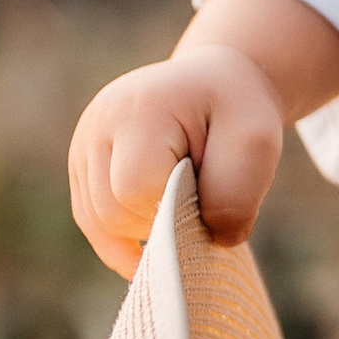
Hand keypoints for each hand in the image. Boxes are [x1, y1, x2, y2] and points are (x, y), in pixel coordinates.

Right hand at [66, 0, 338, 278]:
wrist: (215, 83)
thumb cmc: (236, 112)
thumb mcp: (255, 144)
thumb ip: (236, 195)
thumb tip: (215, 241)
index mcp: (139, 109)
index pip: (135, 188)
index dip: (173, 209)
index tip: (208, 195)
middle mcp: (98, 124)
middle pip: (110, 210)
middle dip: (158, 223)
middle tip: (199, 202)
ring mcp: (84, 144)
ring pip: (97, 220)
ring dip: (141, 230)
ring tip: (180, 207)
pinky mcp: (83, 165)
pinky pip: (90, 219)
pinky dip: (120, 241)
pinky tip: (147, 255)